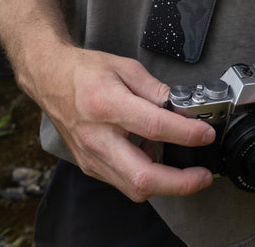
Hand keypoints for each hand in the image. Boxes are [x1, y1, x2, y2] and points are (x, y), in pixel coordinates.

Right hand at [36, 47, 214, 201]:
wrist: (50, 79)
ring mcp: (91, 156)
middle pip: (143, 177)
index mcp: (107, 104)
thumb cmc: (84, 71)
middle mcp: (97, 137)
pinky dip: (145, 175)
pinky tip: (152, 156)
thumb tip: (181, 108)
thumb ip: (156, 89)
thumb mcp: (125, 67)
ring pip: (134, 187)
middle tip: (202, 176)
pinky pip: (123, 181)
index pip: (154, 126)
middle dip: (179, 183)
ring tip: (182, 166)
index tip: (205, 134)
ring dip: (165, 183)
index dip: (186, 133)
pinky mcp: (89, 165)